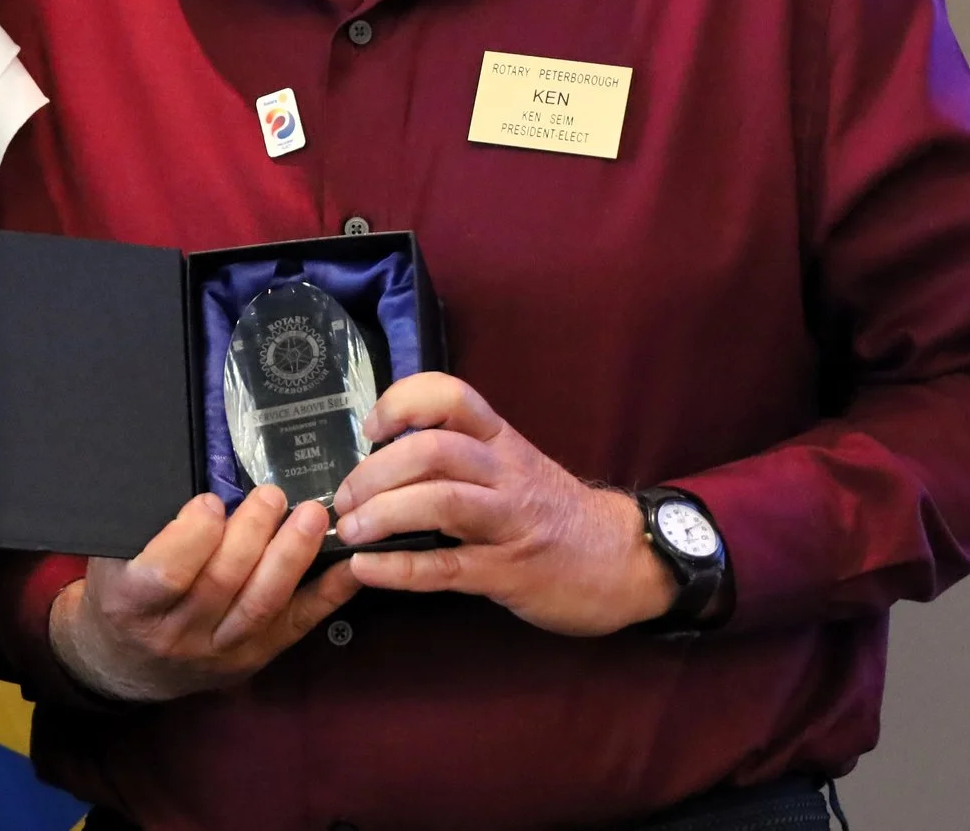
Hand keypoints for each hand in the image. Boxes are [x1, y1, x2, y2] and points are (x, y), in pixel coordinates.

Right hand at [49, 486, 361, 701]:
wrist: (128, 666)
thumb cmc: (121, 596)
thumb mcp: (112, 560)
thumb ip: (146, 529)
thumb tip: (192, 474)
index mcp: (131, 604)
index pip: (167, 573)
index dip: (193, 535)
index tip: (209, 500)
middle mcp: (176, 635)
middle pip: (222, 584)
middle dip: (252, 535)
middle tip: (271, 494)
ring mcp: (220, 652)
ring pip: (261, 605)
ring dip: (291, 557)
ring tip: (311, 516)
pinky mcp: (255, 658)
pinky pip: (296, 625)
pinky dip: (328, 595)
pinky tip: (351, 565)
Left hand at [328, 372, 674, 635]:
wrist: (626, 560)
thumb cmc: (555, 512)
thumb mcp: (514, 468)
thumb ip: (461, 458)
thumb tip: (383, 460)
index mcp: (501, 442)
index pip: (452, 396)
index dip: (403, 402)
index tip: (372, 427)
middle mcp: (504, 474)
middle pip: (434, 451)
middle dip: (376, 472)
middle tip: (344, 497)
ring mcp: (508, 523)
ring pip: (441, 501)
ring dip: (382, 513)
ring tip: (349, 531)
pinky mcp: (508, 573)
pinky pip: (446, 567)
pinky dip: (399, 569)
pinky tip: (367, 570)